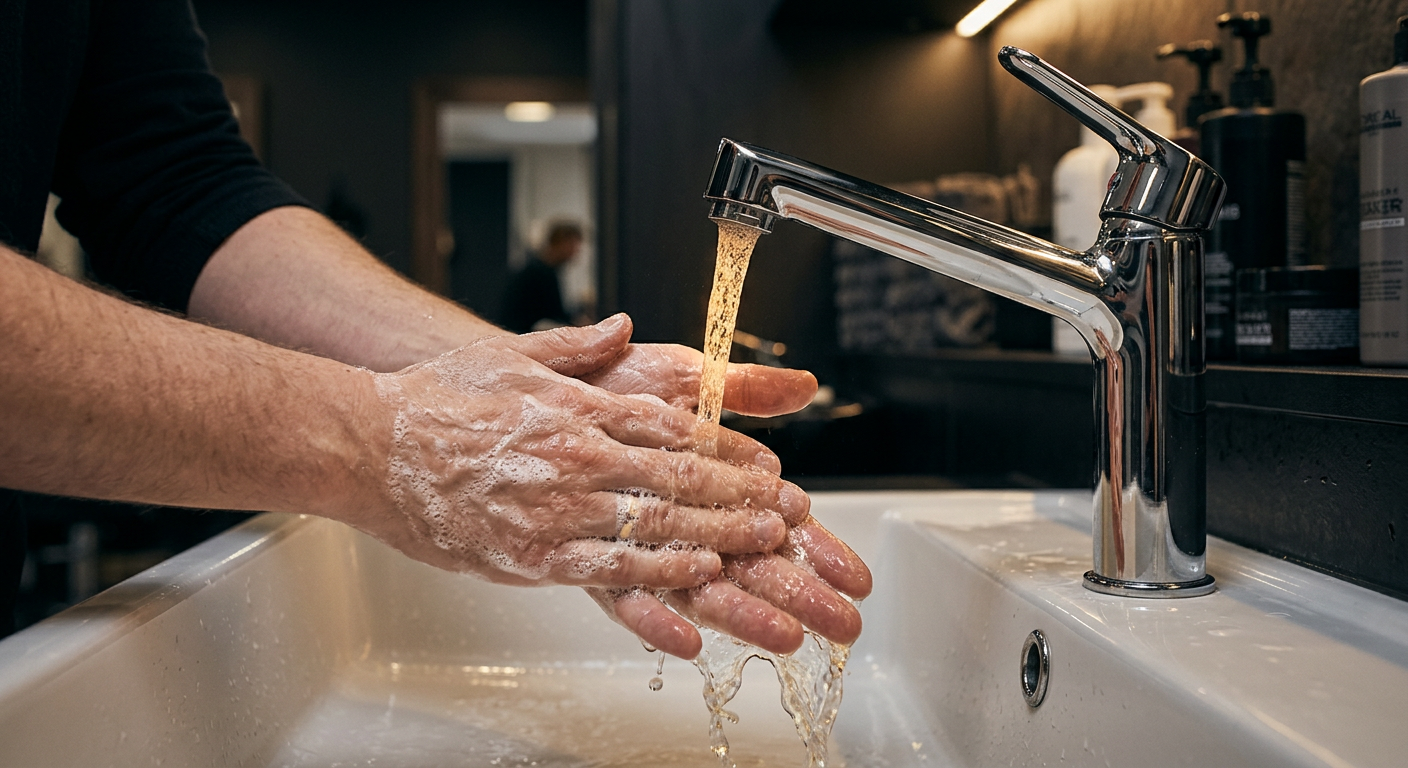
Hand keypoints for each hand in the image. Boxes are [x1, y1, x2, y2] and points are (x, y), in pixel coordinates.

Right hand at [354, 315, 809, 590]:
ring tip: (764, 541)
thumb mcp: (510, 354)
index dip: (728, 446)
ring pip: (657, 519)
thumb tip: (620, 326)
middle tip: (786, 509)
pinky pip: (611, 563)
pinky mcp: (531, 550)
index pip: (673, 426)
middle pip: (679, 474)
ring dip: (718, 532)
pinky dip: (660, 569)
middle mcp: (579, 453)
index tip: (766, 461)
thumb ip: (574, 344)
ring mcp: (557, 504)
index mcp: (579, 406)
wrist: (368, 442)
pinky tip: (698, 572)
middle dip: (740, 494)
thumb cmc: (435, 400)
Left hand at [579, 339, 872, 657]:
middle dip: (801, 592)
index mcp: (709, 481)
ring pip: (701, 586)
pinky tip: (690, 642)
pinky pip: (625, 597)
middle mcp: (680, 519)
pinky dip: (657, 619)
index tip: (853, 573)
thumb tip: (805, 386)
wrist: (531, 384)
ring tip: (790, 636)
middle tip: (845, 620)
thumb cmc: (606, 382)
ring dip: (746, 614)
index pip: (775, 520)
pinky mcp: (590, 558)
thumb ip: (742, 386)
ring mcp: (639, 543)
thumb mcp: (682, 373)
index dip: (817, 546)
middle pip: (752, 563)